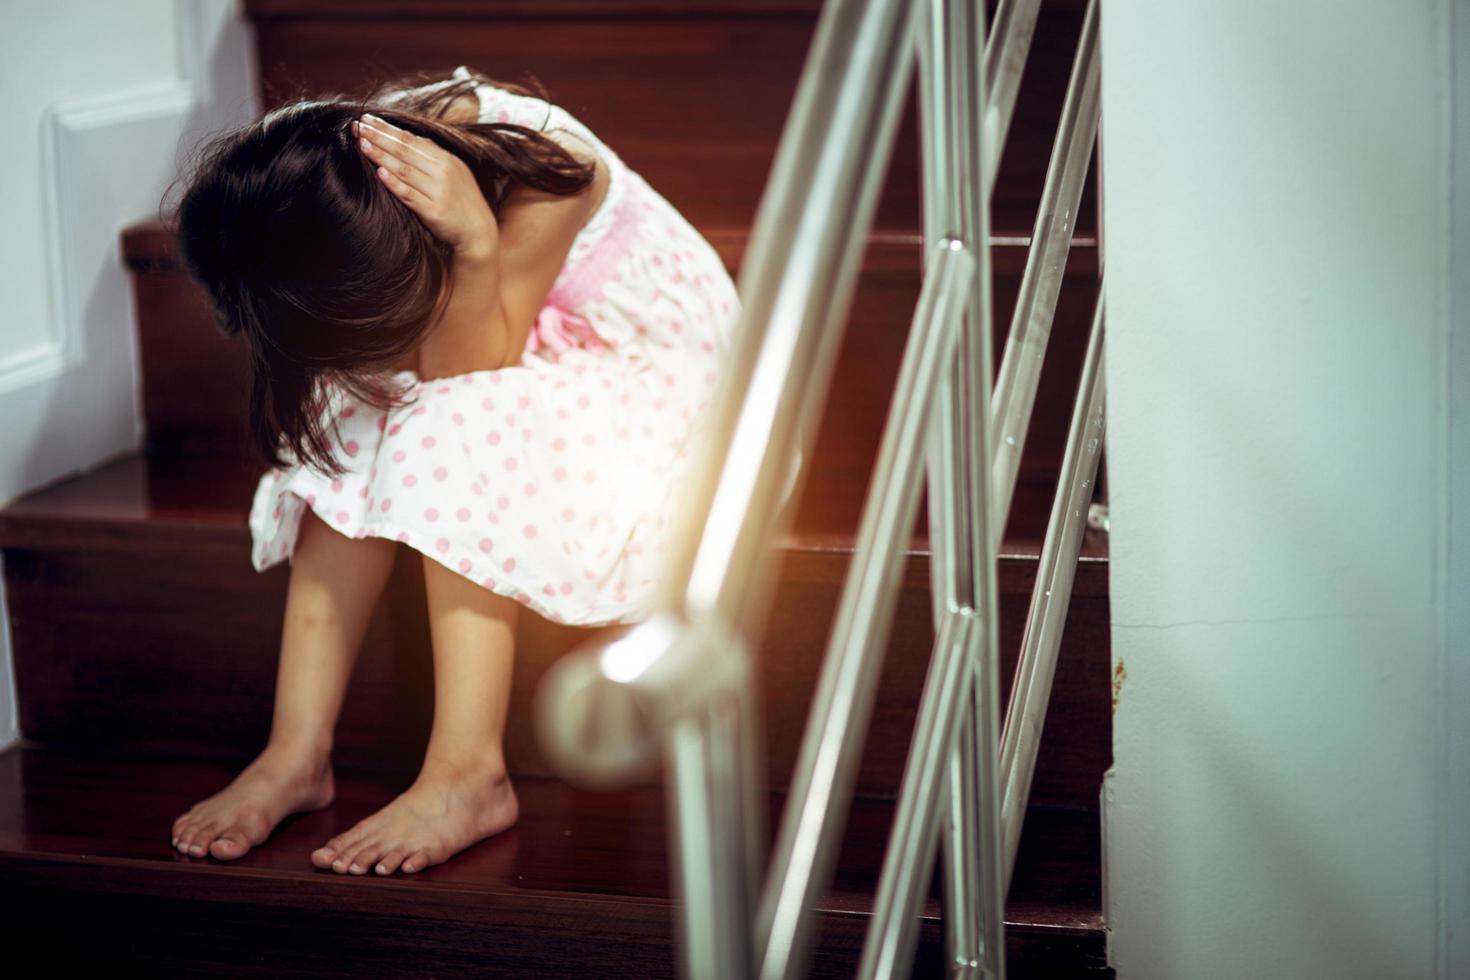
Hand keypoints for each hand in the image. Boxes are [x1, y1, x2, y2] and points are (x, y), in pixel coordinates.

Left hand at [351, 113, 497, 256]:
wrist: (478, 231)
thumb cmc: (462, 200)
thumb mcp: (454, 171)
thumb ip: (432, 154)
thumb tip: (408, 137)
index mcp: (446, 159)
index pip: (410, 139)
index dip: (387, 129)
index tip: (367, 119)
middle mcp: (443, 172)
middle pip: (405, 151)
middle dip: (379, 137)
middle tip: (358, 126)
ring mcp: (438, 191)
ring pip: (404, 169)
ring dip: (381, 155)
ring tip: (362, 144)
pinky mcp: (434, 211)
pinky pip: (410, 195)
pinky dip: (395, 184)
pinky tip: (380, 173)